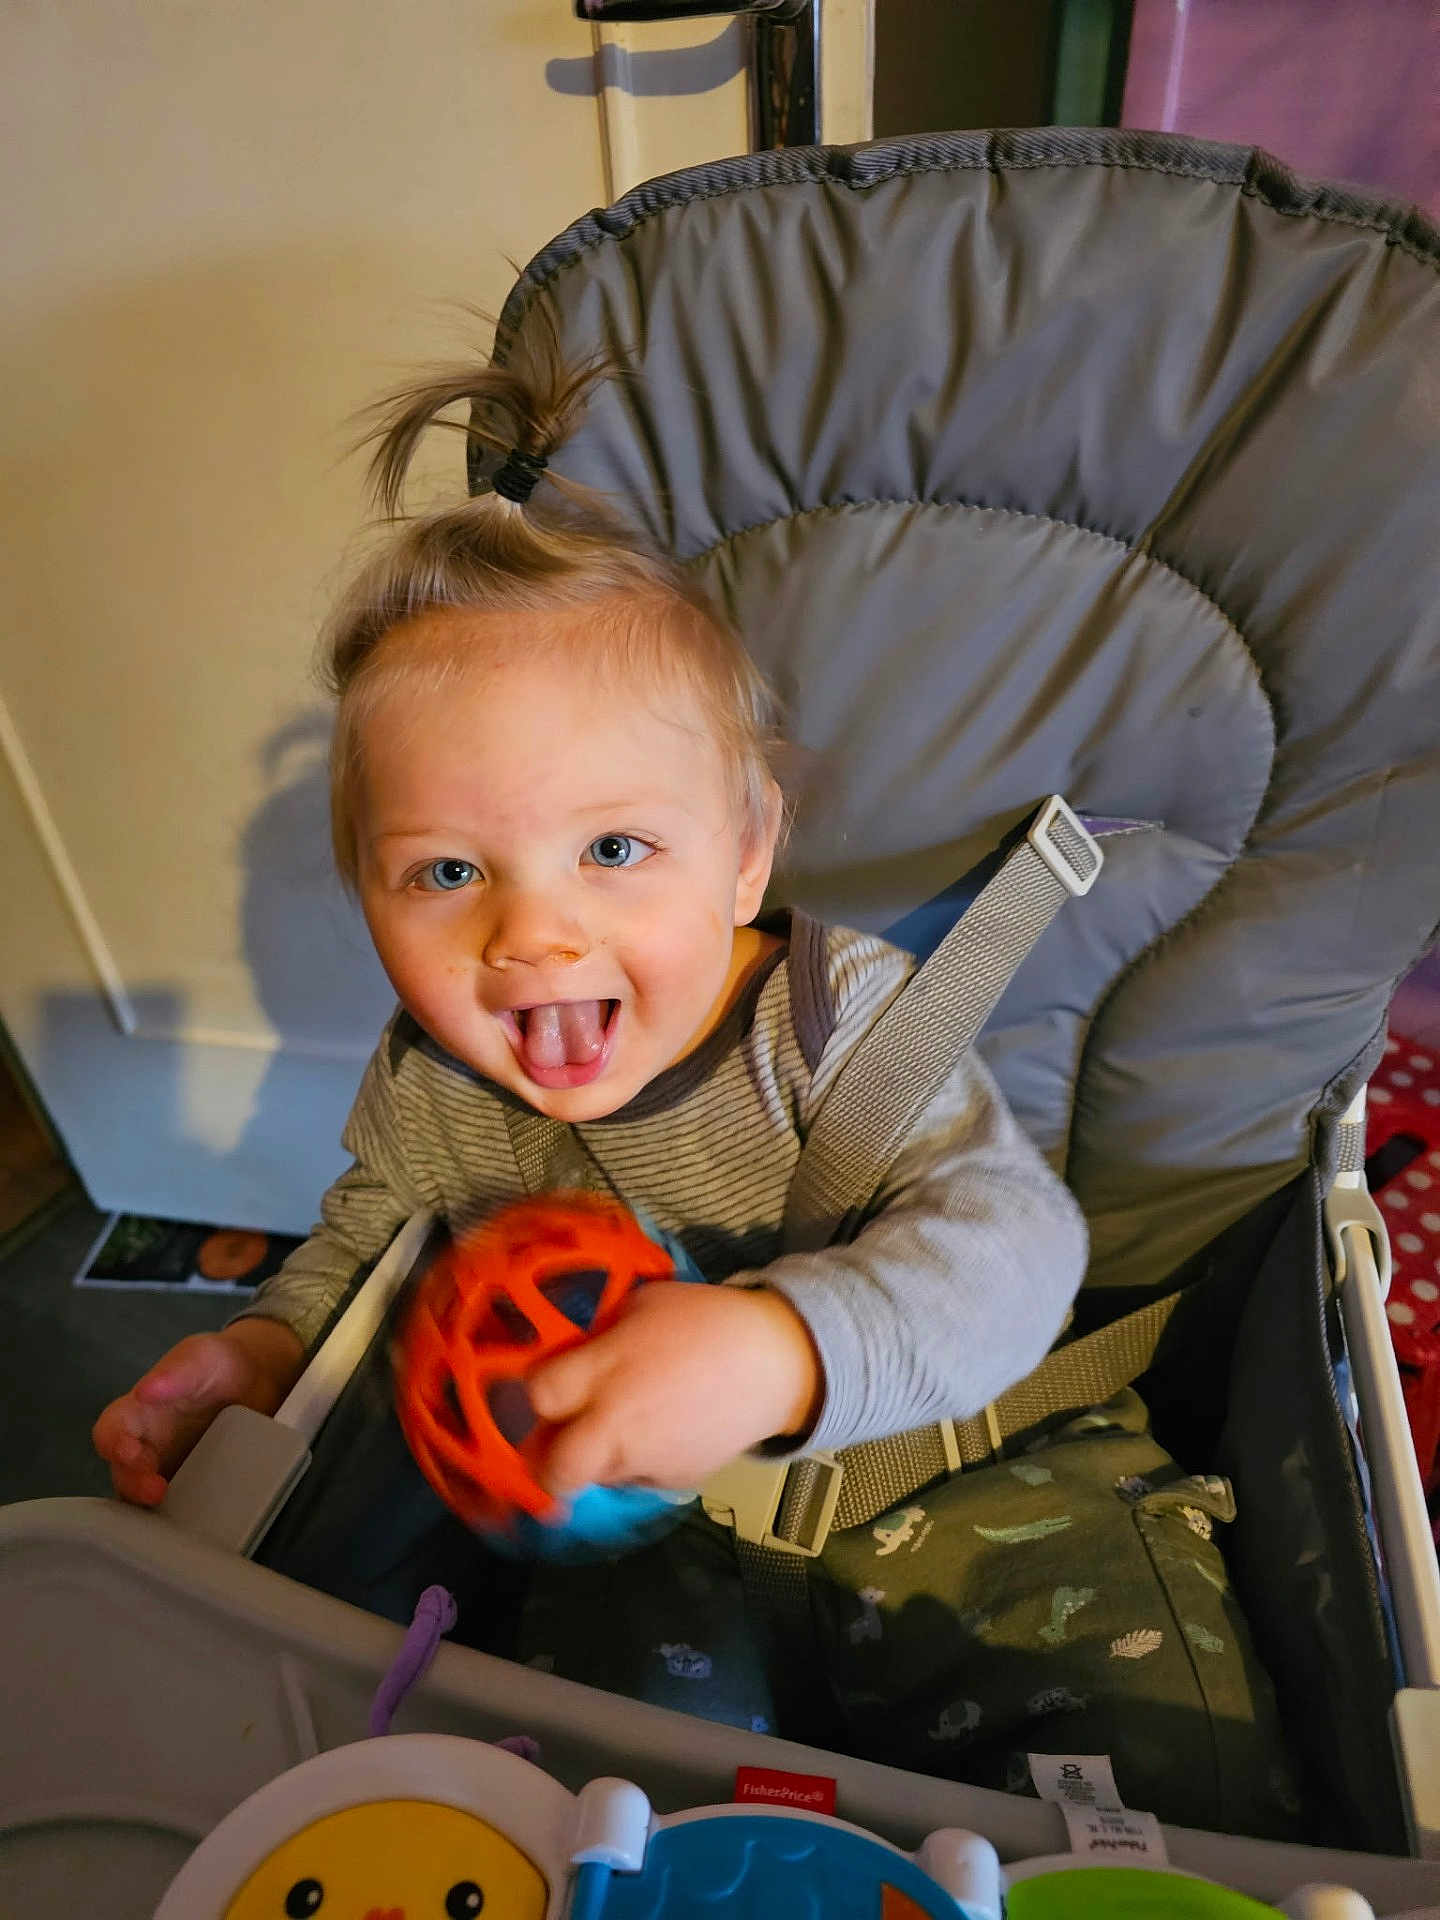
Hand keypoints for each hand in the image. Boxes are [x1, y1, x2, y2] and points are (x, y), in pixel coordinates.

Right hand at [92, 1318, 304, 1506]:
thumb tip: (146, 1390)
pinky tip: (197, 1522)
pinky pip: (178, 1509)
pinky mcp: (193, 1488)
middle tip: (157, 1490)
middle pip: (123, 1473)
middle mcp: (147, 1446)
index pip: (110, 1432)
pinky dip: (180, 1519)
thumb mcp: (200, 1356)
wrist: (260, 1380)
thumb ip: (176, 1371)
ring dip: (154, 1508)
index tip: (129, 1452)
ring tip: (176, 1511)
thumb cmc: (219, 1364)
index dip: (112, 1444)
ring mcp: (168, 1470)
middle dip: (133, 1484)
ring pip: (145, 1499)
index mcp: (139, 1412)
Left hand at [524, 1281, 821, 1497]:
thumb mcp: (642, 1305)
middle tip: (556, 1438)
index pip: (536, 1397)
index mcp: (605, 1370)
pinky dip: (638, 1462)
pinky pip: (636, 1479)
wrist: (773, 1361)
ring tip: (622, 1425)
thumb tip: (572, 1354)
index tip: (547, 1384)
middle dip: (544, 1460)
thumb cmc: (704, 1319)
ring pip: (594, 1477)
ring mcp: (645, 1460)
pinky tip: (665, 1431)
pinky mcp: (673, 1482)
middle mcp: (616, 1423)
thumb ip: (599, 1338)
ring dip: (594, 1458)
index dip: (534, 1392)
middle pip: (553, 1469)